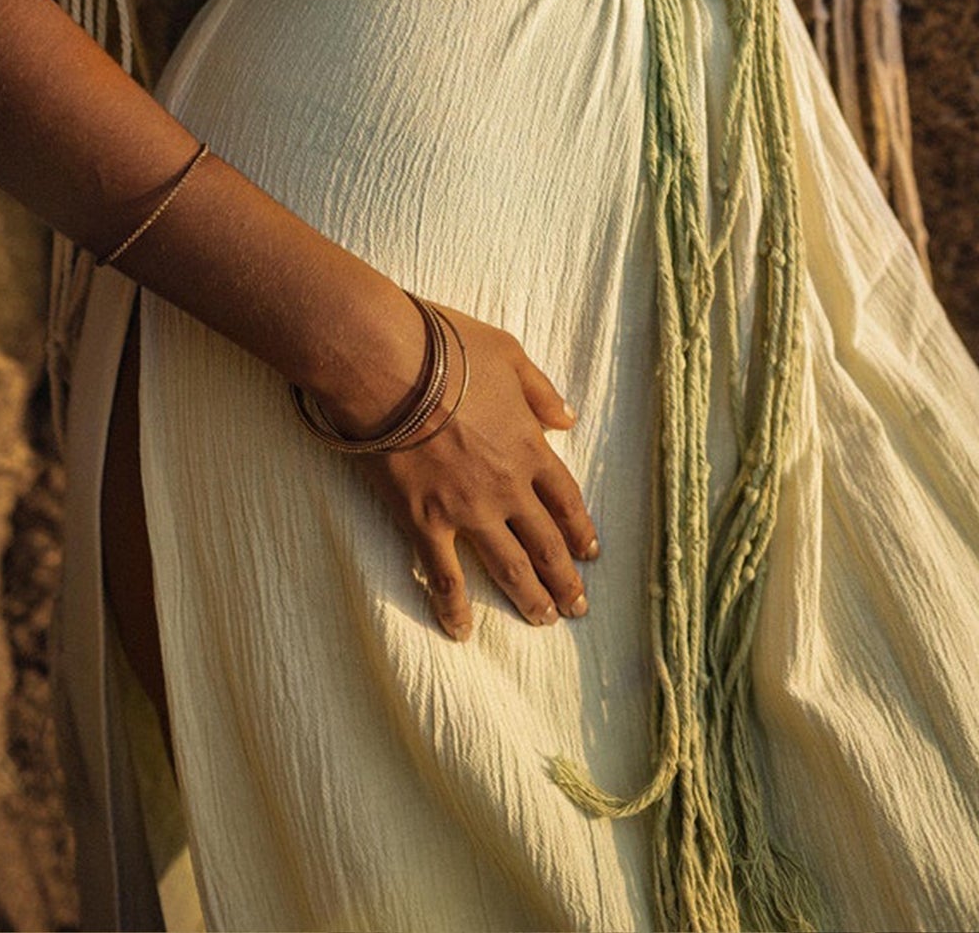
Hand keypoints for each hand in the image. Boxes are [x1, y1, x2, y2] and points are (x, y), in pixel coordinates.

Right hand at [336, 305, 599, 640]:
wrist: (388, 364)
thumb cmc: (447, 348)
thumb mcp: (508, 354)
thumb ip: (540, 390)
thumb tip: (568, 417)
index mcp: (529, 446)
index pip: (565, 499)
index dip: (580, 530)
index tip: (590, 553)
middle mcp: (507, 486)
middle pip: (545, 542)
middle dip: (564, 578)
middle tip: (576, 607)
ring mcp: (467, 508)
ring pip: (508, 566)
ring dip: (529, 597)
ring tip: (544, 621)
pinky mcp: (424, 520)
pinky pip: (443, 574)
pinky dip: (454, 606)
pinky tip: (461, 630)